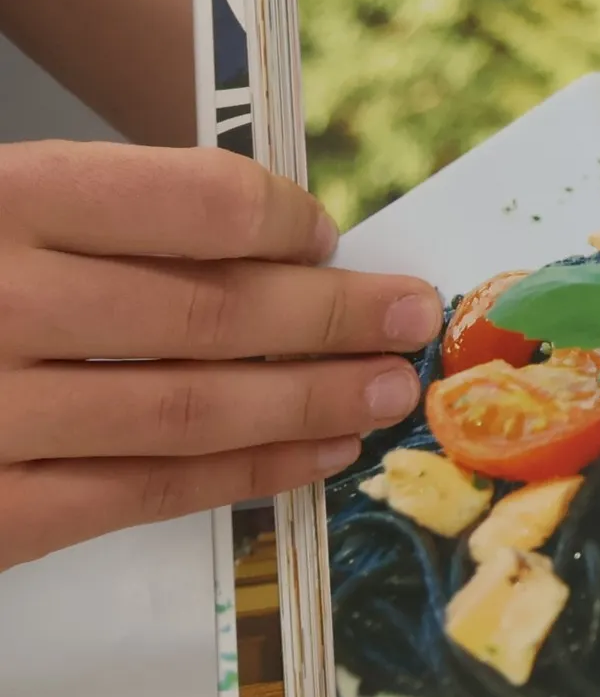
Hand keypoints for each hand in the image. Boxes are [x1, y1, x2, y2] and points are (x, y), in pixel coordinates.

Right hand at [0, 143, 441, 571]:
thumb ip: (92, 216)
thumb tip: (263, 245)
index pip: (190, 201)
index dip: (283, 220)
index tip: (330, 235)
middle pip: (210, 312)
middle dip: (333, 320)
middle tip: (412, 318)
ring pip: (190, 411)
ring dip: (311, 403)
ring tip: (386, 391)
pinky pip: (135, 495)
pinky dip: (242, 475)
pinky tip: (311, 458)